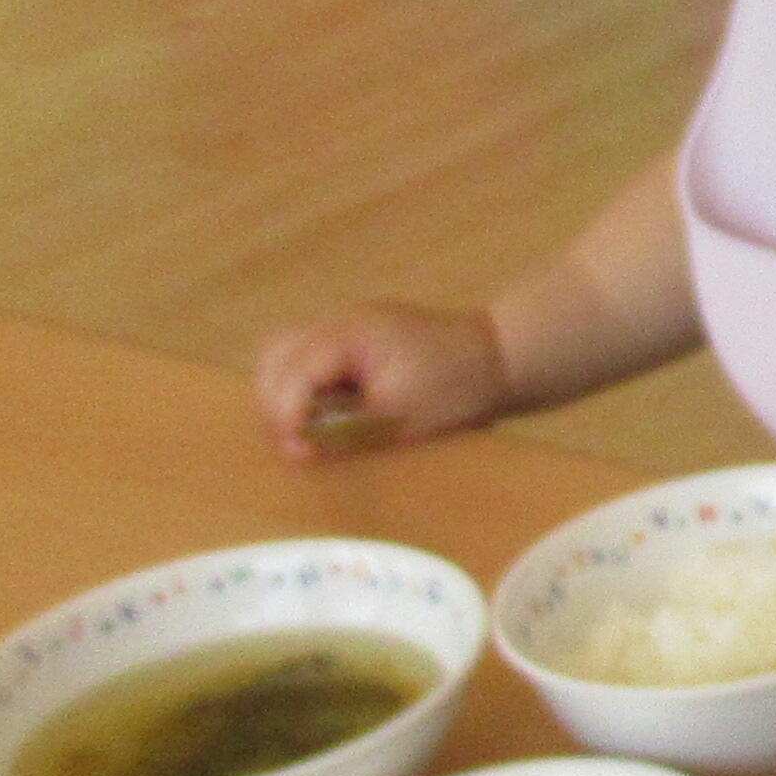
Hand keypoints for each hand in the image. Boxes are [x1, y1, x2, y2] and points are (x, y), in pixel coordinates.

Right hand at [252, 302, 511, 459]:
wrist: (501, 359)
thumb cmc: (458, 384)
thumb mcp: (402, 416)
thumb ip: (346, 429)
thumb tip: (298, 449)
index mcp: (350, 333)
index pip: (294, 369)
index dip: (287, 414)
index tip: (299, 452)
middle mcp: (339, 324)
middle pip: (275, 357)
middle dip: (277, 404)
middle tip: (299, 445)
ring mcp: (344, 331)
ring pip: (283, 357)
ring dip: (285, 397)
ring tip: (305, 434)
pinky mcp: (352, 347)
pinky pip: (306, 363)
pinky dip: (303, 391)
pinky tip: (321, 421)